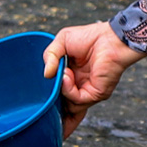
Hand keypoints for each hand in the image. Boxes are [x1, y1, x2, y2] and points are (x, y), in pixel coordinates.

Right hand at [42, 22, 146, 137]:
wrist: (110, 38)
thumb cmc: (90, 38)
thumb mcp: (62, 42)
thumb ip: (50, 56)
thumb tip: (45, 75)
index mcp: (70, 78)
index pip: (58, 97)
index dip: (48, 102)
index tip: (36, 101)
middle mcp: (79, 87)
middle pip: (63, 109)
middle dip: (51, 108)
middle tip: (41, 97)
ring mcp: (87, 92)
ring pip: (68, 106)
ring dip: (60, 91)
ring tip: (62, 73)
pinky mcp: (96, 93)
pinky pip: (77, 100)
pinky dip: (68, 90)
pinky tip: (67, 76)